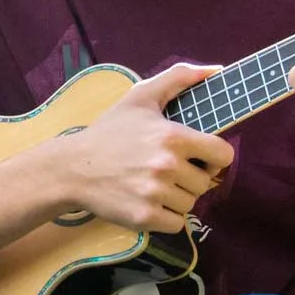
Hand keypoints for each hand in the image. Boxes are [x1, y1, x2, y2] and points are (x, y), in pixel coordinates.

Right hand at [54, 62, 236, 233]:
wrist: (72, 168)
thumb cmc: (109, 132)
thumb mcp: (141, 97)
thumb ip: (180, 77)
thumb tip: (217, 69)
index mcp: (173, 136)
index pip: (223, 155)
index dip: (213, 157)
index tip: (198, 158)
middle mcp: (167, 166)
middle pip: (205, 183)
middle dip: (188, 178)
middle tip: (164, 171)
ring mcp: (155, 193)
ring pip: (190, 204)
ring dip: (176, 198)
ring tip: (152, 186)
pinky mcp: (144, 217)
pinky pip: (176, 224)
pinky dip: (165, 218)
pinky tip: (146, 202)